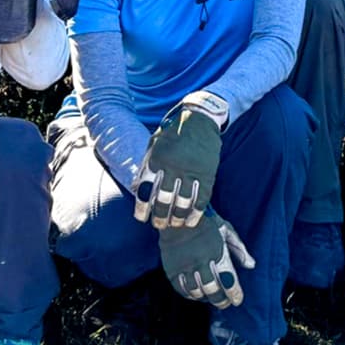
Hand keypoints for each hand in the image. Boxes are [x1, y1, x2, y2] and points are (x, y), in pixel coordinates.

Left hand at [133, 92, 226, 228]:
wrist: (198, 118)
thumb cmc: (172, 133)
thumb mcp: (154, 145)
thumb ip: (146, 166)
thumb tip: (138, 189)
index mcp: (157, 159)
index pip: (146, 190)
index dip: (142, 207)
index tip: (141, 218)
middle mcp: (173, 166)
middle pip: (164, 199)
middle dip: (160, 216)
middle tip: (158, 225)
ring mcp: (191, 170)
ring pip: (183, 202)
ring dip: (177, 216)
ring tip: (173, 224)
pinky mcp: (207, 173)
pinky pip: (201, 198)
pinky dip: (196, 212)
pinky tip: (191, 220)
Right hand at [158, 212, 254, 308]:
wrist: (177, 216)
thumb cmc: (206, 222)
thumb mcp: (226, 230)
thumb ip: (239, 249)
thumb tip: (251, 265)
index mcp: (216, 252)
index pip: (228, 279)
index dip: (234, 293)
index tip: (237, 300)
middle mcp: (200, 261)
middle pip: (212, 290)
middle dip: (221, 300)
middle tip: (225, 303)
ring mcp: (184, 266)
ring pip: (196, 292)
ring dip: (206, 298)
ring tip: (211, 298)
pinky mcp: (171, 269)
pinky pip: (181, 289)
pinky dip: (190, 295)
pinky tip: (196, 293)